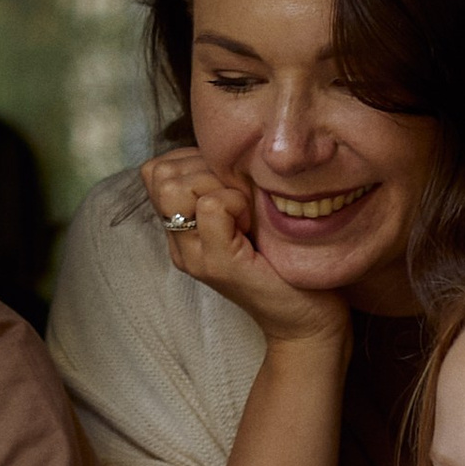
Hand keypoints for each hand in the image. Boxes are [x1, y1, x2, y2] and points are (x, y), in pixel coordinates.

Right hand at [141, 153, 349, 353]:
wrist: (308, 320)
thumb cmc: (286, 260)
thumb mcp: (247, 213)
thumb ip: (223, 185)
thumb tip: (218, 145)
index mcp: (181, 231)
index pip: (156, 169)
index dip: (192, 162)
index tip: (228, 185)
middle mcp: (179, 245)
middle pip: (160, 173)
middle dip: (203, 169)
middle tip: (239, 199)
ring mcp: (194, 256)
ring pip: (177, 186)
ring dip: (219, 186)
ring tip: (245, 213)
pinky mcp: (218, 264)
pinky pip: (211, 206)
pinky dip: (236, 203)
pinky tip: (252, 225)